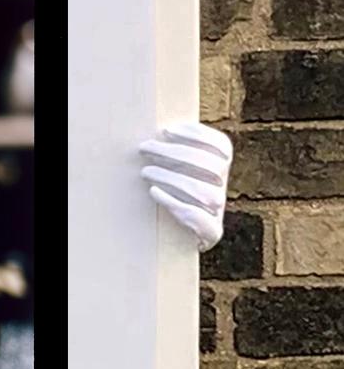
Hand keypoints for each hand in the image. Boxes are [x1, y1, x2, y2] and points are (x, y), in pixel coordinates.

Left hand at [139, 121, 231, 251]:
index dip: (197, 135)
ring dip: (172, 178)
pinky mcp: (211, 232)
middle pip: (210, 165)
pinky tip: (154, 192)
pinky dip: (174, 202)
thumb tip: (157, 132)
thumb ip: (173, 152)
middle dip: (175, 153)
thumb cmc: (171, 194)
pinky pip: (197, 216)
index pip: (221, 146)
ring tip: (145, 171)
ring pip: (204, 190)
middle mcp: (224, 187)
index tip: (167, 131)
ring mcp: (220, 210)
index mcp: (221, 168)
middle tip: (144, 147)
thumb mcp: (177, 170)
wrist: (178, 237)